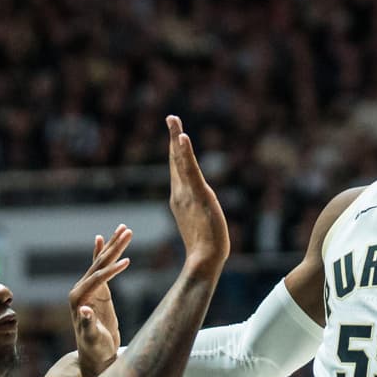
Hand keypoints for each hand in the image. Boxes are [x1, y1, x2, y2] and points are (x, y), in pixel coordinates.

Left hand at [69, 224, 131, 376]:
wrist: (95, 356)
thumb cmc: (95, 350)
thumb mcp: (93, 339)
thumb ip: (88, 325)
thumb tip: (84, 310)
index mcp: (79, 299)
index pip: (97, 279)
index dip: (112, 270)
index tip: (128, 261)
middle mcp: (80, 290)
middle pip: (99, 264)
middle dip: (114, 247)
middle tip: (127, 229)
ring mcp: (88, 289)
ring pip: (101, 262)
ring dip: (113, 245)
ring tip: (124, 228)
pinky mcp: (96, 291)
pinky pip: (100, 268)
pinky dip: (103, 253)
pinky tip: (102, 239)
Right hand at [166, 115, 228, 274]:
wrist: (205, 258)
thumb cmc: (204, 245)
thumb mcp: (199, 222)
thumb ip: (196, 212)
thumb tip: (198, 209)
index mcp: (180, 197)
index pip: (178, 168)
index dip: (176, 150)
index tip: (176, 132)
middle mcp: (181, 192)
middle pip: (176, 160)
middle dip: (174, 137)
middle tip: (171, 118)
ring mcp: (188, 193)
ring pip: (181, 161)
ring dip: (177, 139)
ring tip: (173, 121)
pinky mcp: (198, 195)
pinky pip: (190, 171)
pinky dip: (185, 154)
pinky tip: (183, 138)